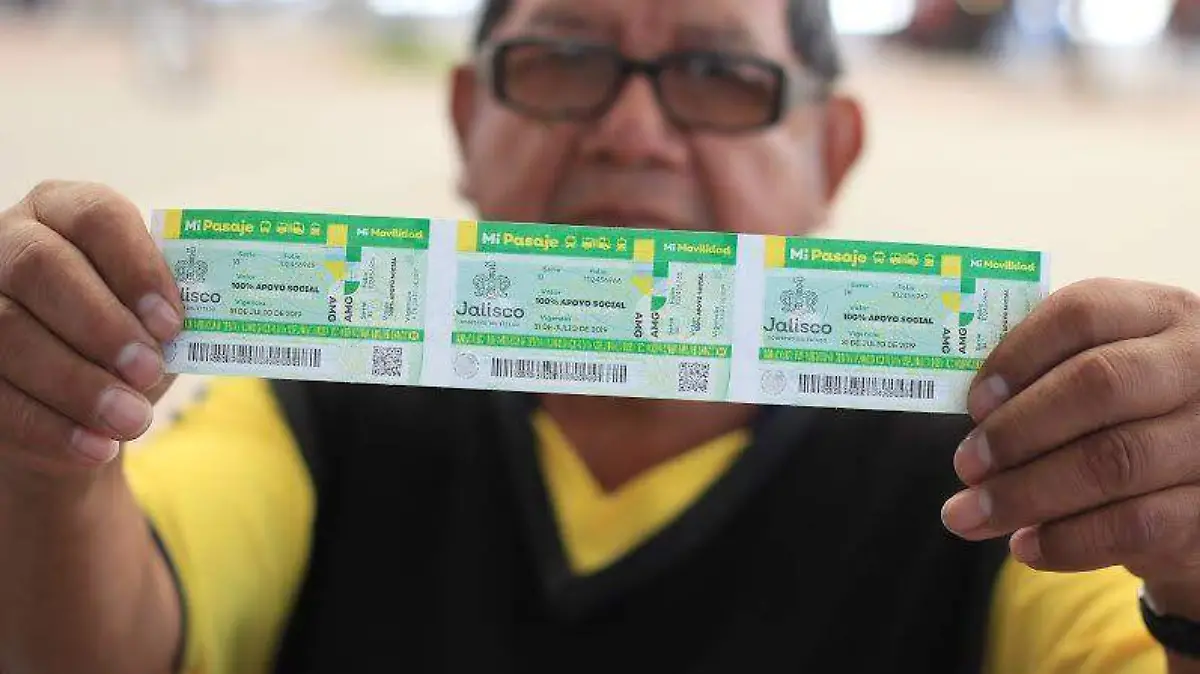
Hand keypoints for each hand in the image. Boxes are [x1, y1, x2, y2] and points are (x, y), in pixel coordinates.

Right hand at [0, 181, 182, 476]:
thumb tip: (214, 313)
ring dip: (78, 383)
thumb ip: (172, 308)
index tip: (171, 321)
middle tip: (148, 372)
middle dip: (101, 325)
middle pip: (41, 266)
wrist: (81, 405)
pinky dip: (49, 426)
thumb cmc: (128, 342)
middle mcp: (8, 241)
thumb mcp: (155, 321)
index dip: (136, 266)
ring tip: (131, 420)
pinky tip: (96, 446)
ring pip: (7, 330)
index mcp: (65, 211)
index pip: (97, 216)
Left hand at [941, 278, 1199, 605]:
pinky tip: (1025, 546)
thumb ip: (1047, 377)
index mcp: (1161, 314)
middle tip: (964, 466)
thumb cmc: (1129, 419)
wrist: (1199, 486)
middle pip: (1097, 385)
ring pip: (1111, 461)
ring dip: (1025, 494)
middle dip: (1015, 431)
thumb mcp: (1102, 376)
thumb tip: (973, 417)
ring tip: (970, 515)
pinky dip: (1067, 540)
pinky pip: (1134, 525)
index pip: (1083, 313)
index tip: (973, 402)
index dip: (1017, 355)